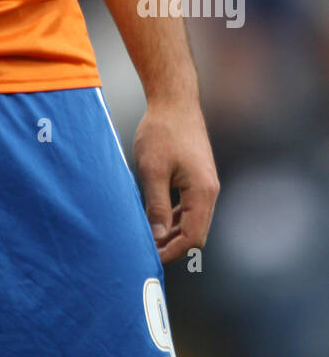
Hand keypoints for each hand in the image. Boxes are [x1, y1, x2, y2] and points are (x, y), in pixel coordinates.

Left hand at [133, 98, 219, 265]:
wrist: (174, 100)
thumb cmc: (162, 131)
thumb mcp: (152, 170)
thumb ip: (156, 206)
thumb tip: (156, 237)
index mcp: (202, 192)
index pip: (194, 237)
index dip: (173, 251)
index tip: (150, 256)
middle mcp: (209, 190)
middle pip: (195, 232)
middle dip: (172, 245)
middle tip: (146, 251)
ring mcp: (205, 184)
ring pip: (192, 219)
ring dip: (172, 232)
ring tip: (148, 239)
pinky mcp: (197, 177)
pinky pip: (188, 206)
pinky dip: (173, 216)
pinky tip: (156, 219)